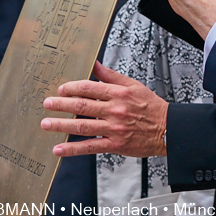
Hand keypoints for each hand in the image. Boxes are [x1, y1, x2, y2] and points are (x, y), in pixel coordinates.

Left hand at [41, 62, 168, 157]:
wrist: (168, 129)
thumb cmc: (151, 107)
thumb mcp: (134, 85)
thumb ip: (112, 76)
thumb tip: (95, 65)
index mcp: (119, 93)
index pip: (90, 88)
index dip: (72, 87)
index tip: (61, 89)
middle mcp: (115, 110)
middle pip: (82, 106)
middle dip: (61, 105)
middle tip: (47, 104)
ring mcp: (114, 128)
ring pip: (82, 126)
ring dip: (61, 125)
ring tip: (46, 124)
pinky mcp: (115, 144)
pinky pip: (90, 147)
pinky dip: (72, 149)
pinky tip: (59, 150)